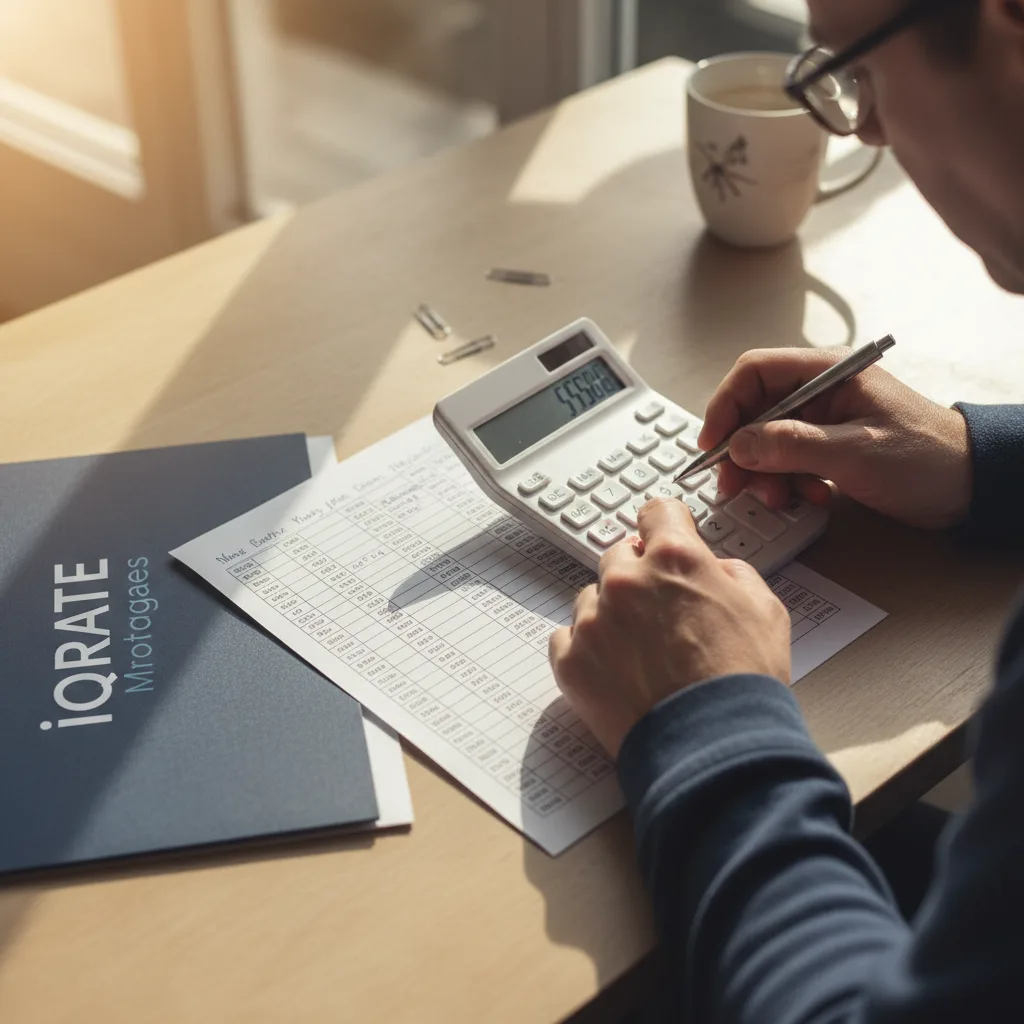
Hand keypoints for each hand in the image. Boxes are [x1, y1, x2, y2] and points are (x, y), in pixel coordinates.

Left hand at [549, 500, 790, 757]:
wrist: (715, 750)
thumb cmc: (744, 683)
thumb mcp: (765, 609)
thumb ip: (732, 573)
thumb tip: (713, 569)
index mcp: (675, 558)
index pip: (657, 512)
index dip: (665, 526)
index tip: (662, 535)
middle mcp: (627, 581)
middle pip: (619, 557)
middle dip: (639, 576)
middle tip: (661, 612)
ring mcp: (593, 621)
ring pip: (591, 598)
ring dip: (611, 614)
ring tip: (642, 653)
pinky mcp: (571, 661)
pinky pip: (567, 638)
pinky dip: (587, 650)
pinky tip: (617, 671)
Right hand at [699, 348, 971, 529]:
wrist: (971, 486)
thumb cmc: (928, 458)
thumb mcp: (855, 453)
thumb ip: (792, 445)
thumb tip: (739, 445)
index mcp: (827, 372)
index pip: (755, 372)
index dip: (725, 406)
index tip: (713, 445)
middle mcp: (819, 391)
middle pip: (753, 411)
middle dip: (742, 450)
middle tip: (736, 485)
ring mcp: (822, 421)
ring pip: (765, 441)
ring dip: (764, 474)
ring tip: (780, 499)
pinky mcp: (826, 448)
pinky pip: (785, 461)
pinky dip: (785, 482)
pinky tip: (805, 498)